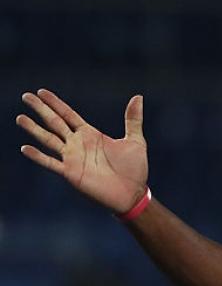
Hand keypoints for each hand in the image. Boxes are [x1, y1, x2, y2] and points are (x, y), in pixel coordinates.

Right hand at [16, 89, 148, 213]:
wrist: (133, 194)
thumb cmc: (135, 169)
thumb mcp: (136, 141)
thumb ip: (133, 119)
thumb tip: (138, 97)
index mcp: (90, 134)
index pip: (68, 115)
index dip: (55, 103)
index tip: (41, 92)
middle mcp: (78, 144)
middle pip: (55, 122)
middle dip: (40, 109)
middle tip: (25, 96)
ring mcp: (72, 158)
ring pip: (48, 140)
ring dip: (34, 129)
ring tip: (20, 118)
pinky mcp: (71, 173)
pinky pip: (51, 162)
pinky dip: (38, 156)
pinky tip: (25, 148)